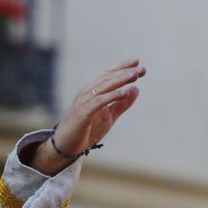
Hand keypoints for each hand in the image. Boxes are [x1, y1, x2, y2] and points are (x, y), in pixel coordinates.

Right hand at [26, 60, 143, 174]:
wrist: (66, 146)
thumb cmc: (86, 130)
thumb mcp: (109, 116)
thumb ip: (122, 104)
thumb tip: (136, 89)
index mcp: (93, 91)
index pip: (108, 75)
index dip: (122, 67)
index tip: (138, 62)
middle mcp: (87, 93)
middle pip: (107, 78)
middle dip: (124, 72)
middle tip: (140, 69)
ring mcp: (84, 102)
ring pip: (103, 87)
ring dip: (120, 80)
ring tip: (134, 75)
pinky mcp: (83, 113)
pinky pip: (98, 102)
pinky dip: (111, 96)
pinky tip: (124, 93)